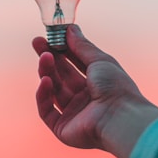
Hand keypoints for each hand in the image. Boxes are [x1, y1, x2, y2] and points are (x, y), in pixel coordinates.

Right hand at [33, 25, 157, 157]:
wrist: (120, 117)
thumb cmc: (116, 87)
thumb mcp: (100, 60)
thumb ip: (82, 46)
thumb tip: (70, 28)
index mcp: (95, 83)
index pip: (73, 63)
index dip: (61, 50)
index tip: (49, 36)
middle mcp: (84, 98)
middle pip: (60, 75)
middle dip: (48, 58)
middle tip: (37, 42)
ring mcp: (73, 113)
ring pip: (53, 90)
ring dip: (47, 72)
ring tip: (44, 57)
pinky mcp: (63, 128)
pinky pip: (46, 110)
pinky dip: (43, 95)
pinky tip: (45, 81)